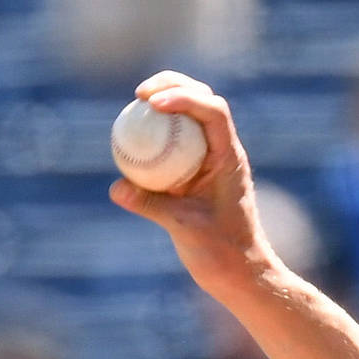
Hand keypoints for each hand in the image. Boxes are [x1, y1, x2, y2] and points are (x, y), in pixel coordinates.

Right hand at [108, 72, 283, 298]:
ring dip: (166, 101)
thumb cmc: (223, 254)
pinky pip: (176, 141)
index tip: (150, 102)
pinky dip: (156, 131)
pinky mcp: (197, 173)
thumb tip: (116, 187)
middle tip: (139, 94)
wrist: (242, 273)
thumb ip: (152, 205)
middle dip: (173, 85)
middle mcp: (223, 153)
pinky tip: (132, 137)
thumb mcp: (185, 229)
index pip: (213, 111)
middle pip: (203, 100)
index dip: (183, 96)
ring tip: (137, 102)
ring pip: (191, 116)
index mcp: (229, 159)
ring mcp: (211, 161)